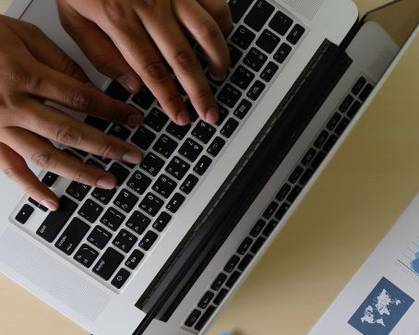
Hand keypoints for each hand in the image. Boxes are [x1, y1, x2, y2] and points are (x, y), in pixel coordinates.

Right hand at [0, 17, 143, 208]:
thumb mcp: (21, 34)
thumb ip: (58, 61)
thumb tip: (92, 88)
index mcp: (24, 74)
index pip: (82, 99)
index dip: (113, 111)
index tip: (135, 120)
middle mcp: (12, 104)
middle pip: (71, 132)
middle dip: (108, 147)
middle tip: (134, 156)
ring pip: (47, 156)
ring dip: (81, 172)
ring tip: (110, 181)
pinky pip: (11, 170)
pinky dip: (32, 189)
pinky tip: (54, 202)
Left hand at [58, 0, 232, 125]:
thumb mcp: (73, 16)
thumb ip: (100, 54)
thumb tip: (132, 86)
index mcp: (118, 18)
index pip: (151, 70)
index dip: (169, 99)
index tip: (180, 116)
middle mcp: (149, 6)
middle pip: (183, 59)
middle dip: (199, 92)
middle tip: (209, 113)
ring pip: (207, 33)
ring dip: (217, 60)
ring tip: (218, 76)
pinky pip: (216, 5)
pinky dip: (223, 24)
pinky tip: (220, 38)